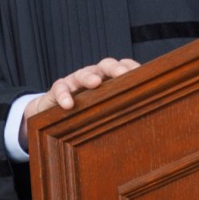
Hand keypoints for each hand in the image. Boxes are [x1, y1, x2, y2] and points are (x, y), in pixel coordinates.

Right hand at [20, 58, 139, 147]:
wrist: (52, 113)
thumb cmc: (85, 114)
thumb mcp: (103, 111)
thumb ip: (120, 114)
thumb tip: (147, 133)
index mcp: (108, 80)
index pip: (122, 67)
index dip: (132, 68)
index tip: (144, 74)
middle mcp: (93, 76)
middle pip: (105, 66)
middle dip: (115, 68)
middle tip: (122, 74)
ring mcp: (75, 81)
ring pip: (83, 74)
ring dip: (89, 78)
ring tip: (95, 84)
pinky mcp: (58, 89)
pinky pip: (60, 88)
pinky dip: (64, 95)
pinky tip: (68, 104)